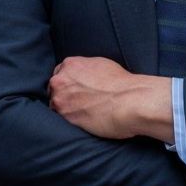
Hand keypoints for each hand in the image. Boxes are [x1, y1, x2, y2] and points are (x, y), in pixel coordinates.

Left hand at [48, 56, 172, 140]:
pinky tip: (84, 121)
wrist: (130, 101)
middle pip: (54, 89)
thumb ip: (85, 69)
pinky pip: (61, 120)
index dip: (68, 83)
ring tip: (83, 113)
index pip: (59, 73)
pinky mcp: (65, 118)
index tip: (75, 90)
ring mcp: (60, 100)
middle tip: (79, 103)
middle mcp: (60, 80)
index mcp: (70, 64)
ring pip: (55, 105)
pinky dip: (70, 121)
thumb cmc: (123, 84)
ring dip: (66, 109)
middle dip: (64, 95)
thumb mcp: (101, 65)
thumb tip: (82, 76)